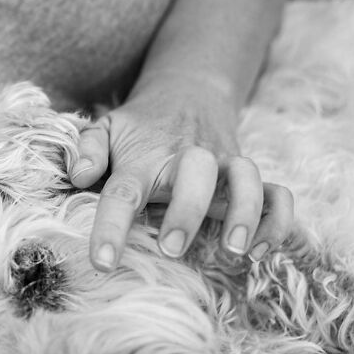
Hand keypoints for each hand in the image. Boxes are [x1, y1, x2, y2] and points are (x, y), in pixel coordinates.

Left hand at [69, 73, 292, 270]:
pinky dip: (276, 220)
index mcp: (144, 159)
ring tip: (235, 250)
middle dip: (187, 211)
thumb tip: (77, 176)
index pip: (122, 192)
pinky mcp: (248, 176)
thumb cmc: (141, 127)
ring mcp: (224, 165)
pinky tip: (260, 250)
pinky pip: (276, 194)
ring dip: (244, 212)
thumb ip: (87, 150)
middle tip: (171, 247)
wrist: (188, 91)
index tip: (102, 262)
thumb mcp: (106, 129)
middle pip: (195, 174)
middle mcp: (188, 160)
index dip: (110, 227)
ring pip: (246, 178)